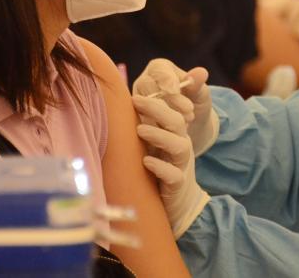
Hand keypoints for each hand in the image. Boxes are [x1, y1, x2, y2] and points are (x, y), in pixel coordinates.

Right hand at [132, 59, 218, 155]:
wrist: (191, 126)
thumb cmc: (195, 104)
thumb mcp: (201, 94)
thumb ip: (198, 84)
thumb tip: (202, 72)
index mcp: (160, 69)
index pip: (158, 69)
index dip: (166, 80)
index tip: (175, 91)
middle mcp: (144, 82)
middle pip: (146, 86)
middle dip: (168, 100)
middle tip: (189, 113)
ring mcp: (137, 101)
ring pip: (142, 105)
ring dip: (163, 116)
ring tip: (185, 124)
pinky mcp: (135, 119)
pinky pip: (140, 122)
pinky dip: (156, 129)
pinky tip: (172, 133)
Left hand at [132, 96, 209, 238]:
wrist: (177, 203)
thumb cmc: (156, 168)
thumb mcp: (148, 144)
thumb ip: (140, 123)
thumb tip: (117, 104)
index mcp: (173, 133)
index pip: (171, 109)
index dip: (157, 100)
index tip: (134, 95)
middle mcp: (179, 145)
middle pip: (177, 122)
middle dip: (158, 110)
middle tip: (137, 101)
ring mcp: (180, 165)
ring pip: (180, 146)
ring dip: (160, 136)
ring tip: (140, 129)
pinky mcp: (178, 185)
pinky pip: (174, 175)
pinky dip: (162, 167)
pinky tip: (146, 161)